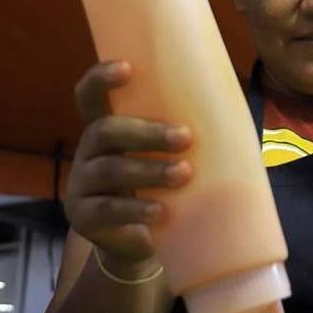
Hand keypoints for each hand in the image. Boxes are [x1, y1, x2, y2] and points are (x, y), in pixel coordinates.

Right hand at [65, 61, 192, 269]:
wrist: (144, 243)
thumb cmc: (164, 189)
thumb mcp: (168, 158)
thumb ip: (182, 136)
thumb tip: (230, 111)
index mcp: (106, 129)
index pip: (90, 96)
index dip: (101, 79)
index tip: (127, 68)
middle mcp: (88, 151)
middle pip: (105, 131)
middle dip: (146, 132)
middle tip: (185, 137)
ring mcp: (82, 184)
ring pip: (109, 169)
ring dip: (149, 170)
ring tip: (183, 174)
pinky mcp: (84, 217)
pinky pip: (108, 209)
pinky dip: (137, 209)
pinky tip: (161, 210)